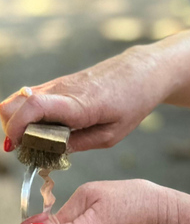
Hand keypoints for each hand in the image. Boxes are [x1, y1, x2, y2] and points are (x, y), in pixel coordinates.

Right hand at [0, 47, 169, 151]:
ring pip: (19, 99)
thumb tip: (51, 151)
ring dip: (19, 121)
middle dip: (13, 128)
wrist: (142, 72)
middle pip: (15, 103)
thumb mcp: (112, 134)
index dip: (17, 128)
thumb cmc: (133, 103)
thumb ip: (80, 143)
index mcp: (79, 103)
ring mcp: (59, 83)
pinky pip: (32, 96)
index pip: (33, 108)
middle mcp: (63, 89)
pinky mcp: (60, 82)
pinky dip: (28, 113)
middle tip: (28, 148)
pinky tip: (44, 128)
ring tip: (38, 140)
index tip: (17, 147)